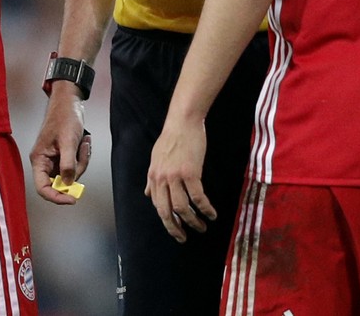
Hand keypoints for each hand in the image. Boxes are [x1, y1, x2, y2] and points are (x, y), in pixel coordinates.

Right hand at [30, 83, 93, 204]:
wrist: (69, 103)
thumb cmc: (64, 117)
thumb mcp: (68, 141)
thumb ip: (67, 164)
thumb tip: (68, 184)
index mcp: (39, 160)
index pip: (43, 188)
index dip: (57, 197)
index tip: (72, 199)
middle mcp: (45, 162)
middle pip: (60, 183)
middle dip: (76, 173)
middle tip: (82, 155)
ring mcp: (55, 160)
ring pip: (71, 175)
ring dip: (81, 162)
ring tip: (84, 144)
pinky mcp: (64, 156)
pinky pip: (75, 166)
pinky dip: (82, 157)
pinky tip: (84, 143)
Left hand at [144, 118, 215, 242]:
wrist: (182, 122)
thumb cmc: (171, 139)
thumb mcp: (156, 158)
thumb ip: (152, 178)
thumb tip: (147, 194)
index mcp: (153, 176)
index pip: (157, 205)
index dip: (166, 220)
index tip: (175, 229)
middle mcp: (161, 178)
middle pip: (165, 211)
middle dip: (175, 228)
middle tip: (184, 238)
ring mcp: (175, 176)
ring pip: (182, 208)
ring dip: (193, 221)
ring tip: (202, 227)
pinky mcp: (190, 173)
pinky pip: (198, 197)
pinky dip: (205, 209)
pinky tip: (212, 214)